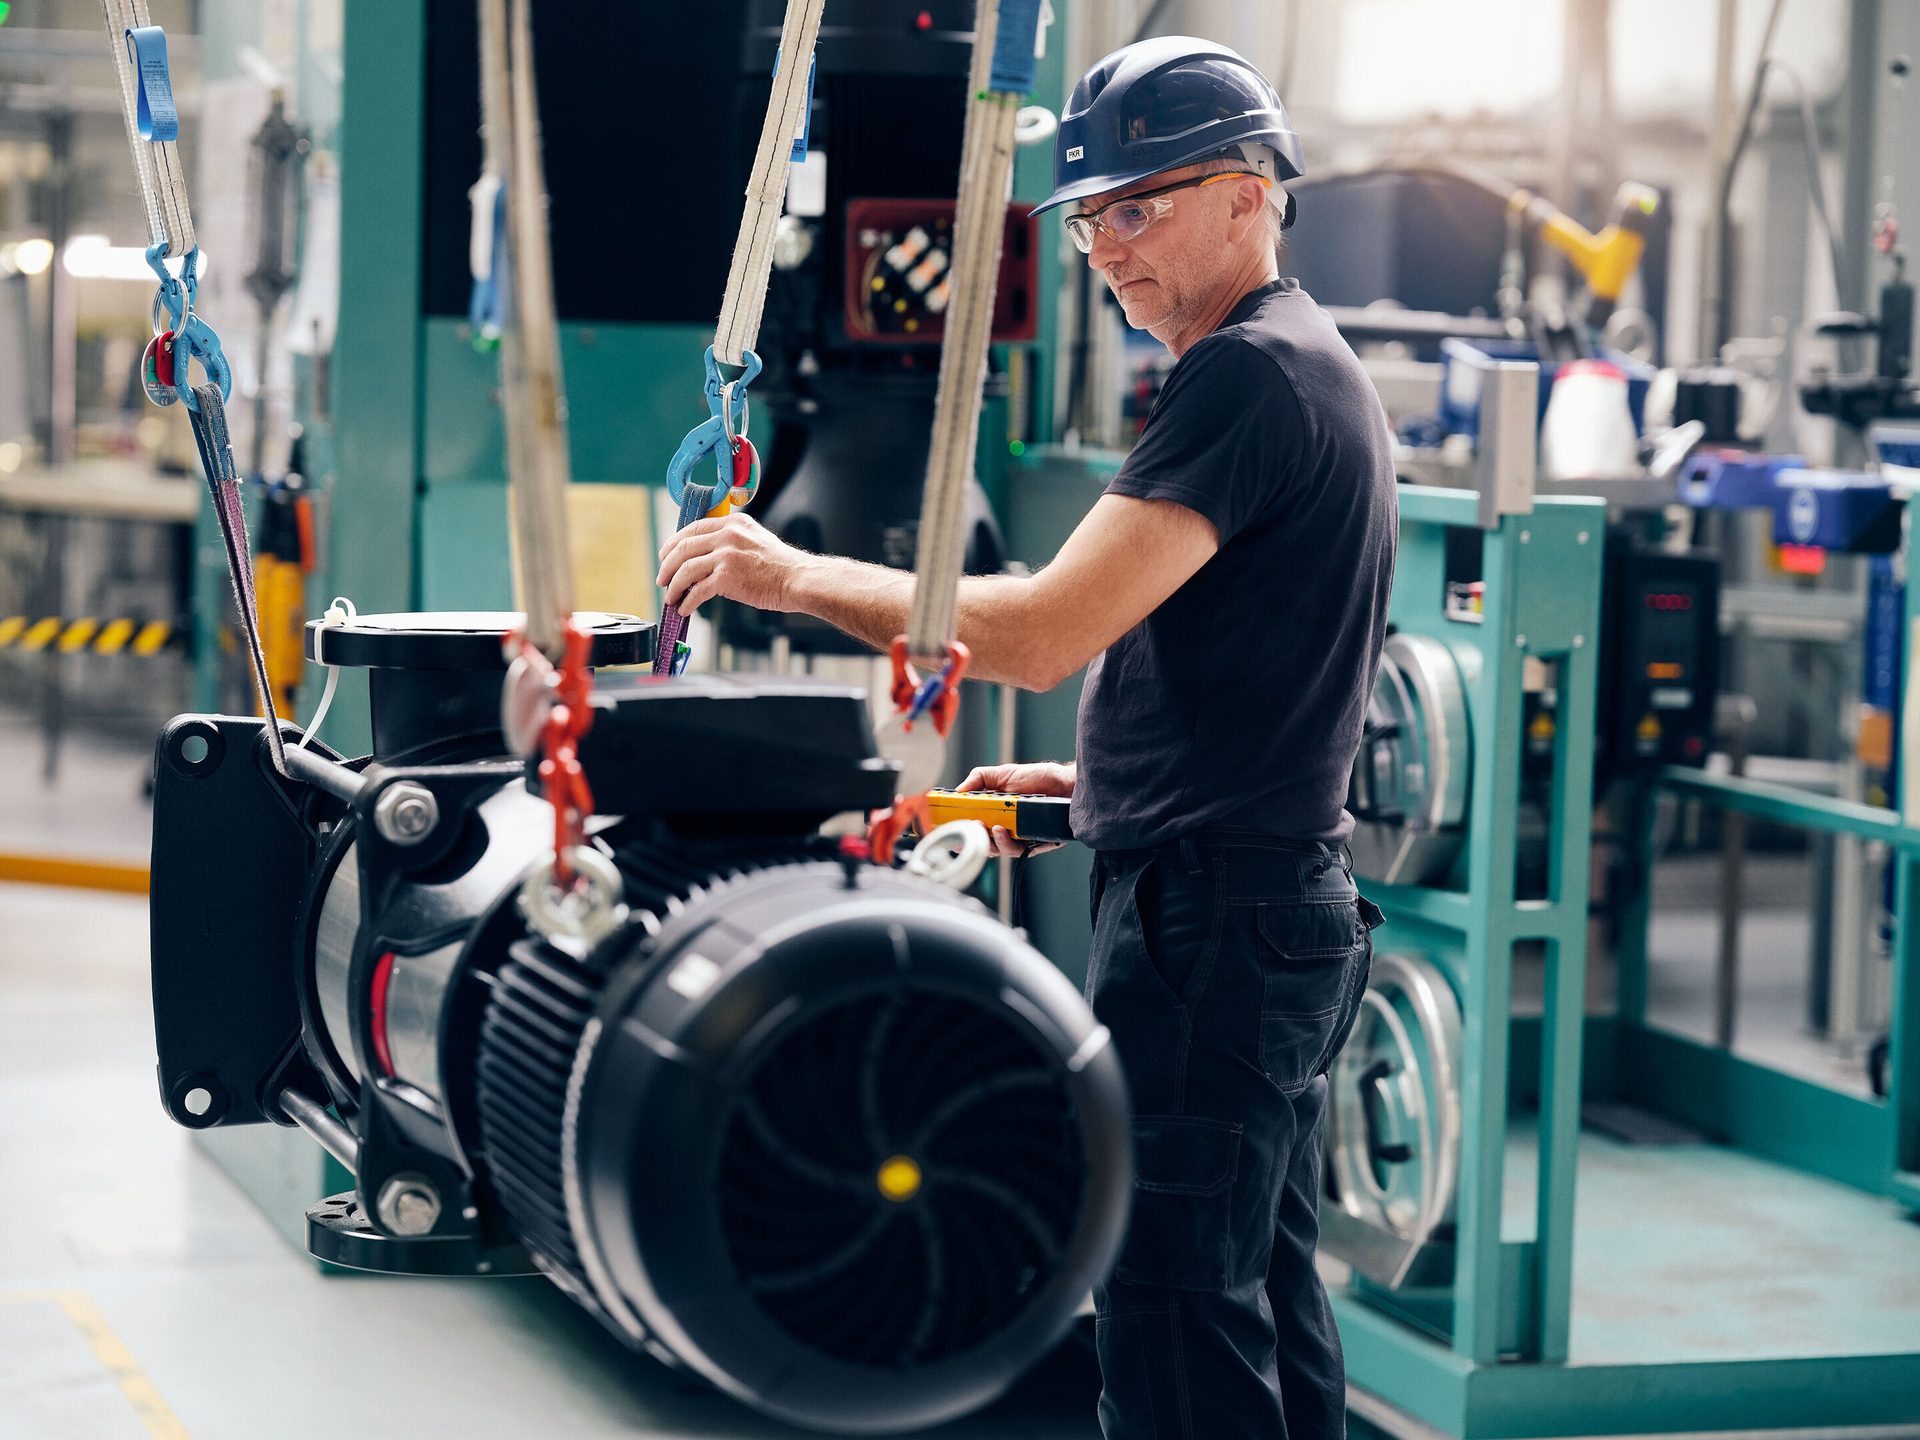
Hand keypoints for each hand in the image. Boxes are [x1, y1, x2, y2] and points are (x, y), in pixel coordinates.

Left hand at [656, 511, 809, 615]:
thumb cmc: (781, 567)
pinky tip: (685, 608)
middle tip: (662, 579)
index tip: (666, 556)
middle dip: (667, 566)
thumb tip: (704, 560)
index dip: (674, 543)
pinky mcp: (727, 576)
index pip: (694, 528)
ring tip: (670, 597)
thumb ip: (732, 542)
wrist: (798, 579)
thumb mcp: (755, 540)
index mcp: (733, 522)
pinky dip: (687, 601)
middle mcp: (728, 534)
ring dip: (673, 585)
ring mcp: (726, 555)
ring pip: (686, 569)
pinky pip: (697, 590)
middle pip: (683, 547)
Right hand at [958, 761, 1074, 859]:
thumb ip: (979, 778)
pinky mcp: (1037, 843)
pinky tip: (1004, 832)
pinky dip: (1009, 844)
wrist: (1067, 781)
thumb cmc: (1038, 778)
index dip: (961, 834)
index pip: (974, 829)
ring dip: (992, 843)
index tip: (950, 834)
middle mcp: (1007, 829)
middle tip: (971, 828)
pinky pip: (1021, 852)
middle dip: (974, 840)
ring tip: (992, 828)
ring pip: (1001, 850)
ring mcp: (1021, 838)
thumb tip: (958, 791)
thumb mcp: (1003, 773)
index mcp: (995, 814)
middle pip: (984, 844)